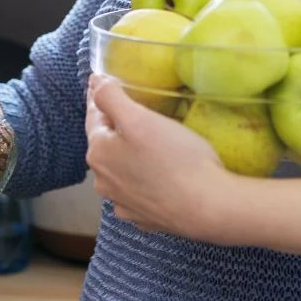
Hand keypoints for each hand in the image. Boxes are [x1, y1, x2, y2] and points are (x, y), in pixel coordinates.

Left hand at [85, 73, 232, 237]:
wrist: (207, 208)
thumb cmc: (174, 158)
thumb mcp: (139, 118)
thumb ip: (110, 97)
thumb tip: (94, 82)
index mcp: (98, 154)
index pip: (94, 116)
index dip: (99, 98)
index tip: (101, 84)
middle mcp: (104, 181)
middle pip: (106, 144)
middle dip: (114, 126)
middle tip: (128, 110)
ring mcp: (123, 203)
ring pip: (121, 169)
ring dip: (127, 155)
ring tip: (144, 142)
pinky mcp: (143, 218)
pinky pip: (138, 190)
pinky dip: (141, 179)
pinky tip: (154, 174)